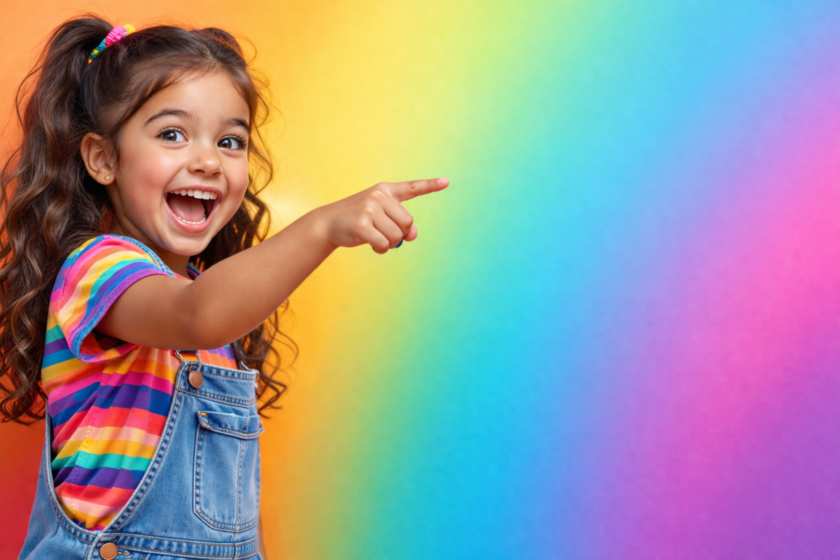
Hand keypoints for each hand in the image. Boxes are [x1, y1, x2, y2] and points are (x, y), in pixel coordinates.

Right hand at [316, 178, 448, 253]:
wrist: (328, 223)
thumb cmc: (358, 220)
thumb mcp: (380, 218)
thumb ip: (399, 223)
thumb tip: (412, 235)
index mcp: (385, 190)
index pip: (412, 188)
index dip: (430, 185)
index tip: (446, 182)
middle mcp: (379, 197)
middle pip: (408, 222)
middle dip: (400, 233)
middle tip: (385, 233)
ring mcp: (369, 209)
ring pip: (396, 235)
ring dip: (389, 243)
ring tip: (375, 238)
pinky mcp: (362, 225)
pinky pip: (384, 244)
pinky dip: (380, 249)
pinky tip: (371, 245)